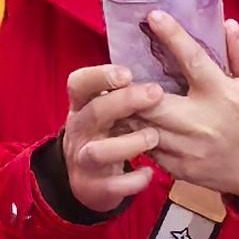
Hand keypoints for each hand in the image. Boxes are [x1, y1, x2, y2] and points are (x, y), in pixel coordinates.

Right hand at [60, 61, 163, 217]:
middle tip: (156, 93)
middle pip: (94, 112)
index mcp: (82, 105)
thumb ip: (123, 89)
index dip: (100, 76)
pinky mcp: (93, 187)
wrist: (88, 180)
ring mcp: (84, 160)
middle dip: (124, 102)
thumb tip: (159, 51)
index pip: (78, 83)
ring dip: (128, 143)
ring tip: (154, 136)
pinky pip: (112, 186)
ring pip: (98, 152)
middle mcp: (79, 130)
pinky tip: (149, 173)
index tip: (127, 72)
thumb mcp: (108, 108)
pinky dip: (132, 180)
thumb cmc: (108, 133)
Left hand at [123, 18, 238, 205]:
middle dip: (130, 85)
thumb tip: (227, 26)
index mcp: (222, 94)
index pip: (192, 59)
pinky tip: (132, 124)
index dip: (171, 35)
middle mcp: (201, 121)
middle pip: (152, 99)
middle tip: (117, 71)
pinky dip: (137, 135)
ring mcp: (188, 147)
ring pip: (143, 126)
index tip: (154, 17)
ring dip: (127, 111)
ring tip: (116, 97)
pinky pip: (149, 150)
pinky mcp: (181, 168)